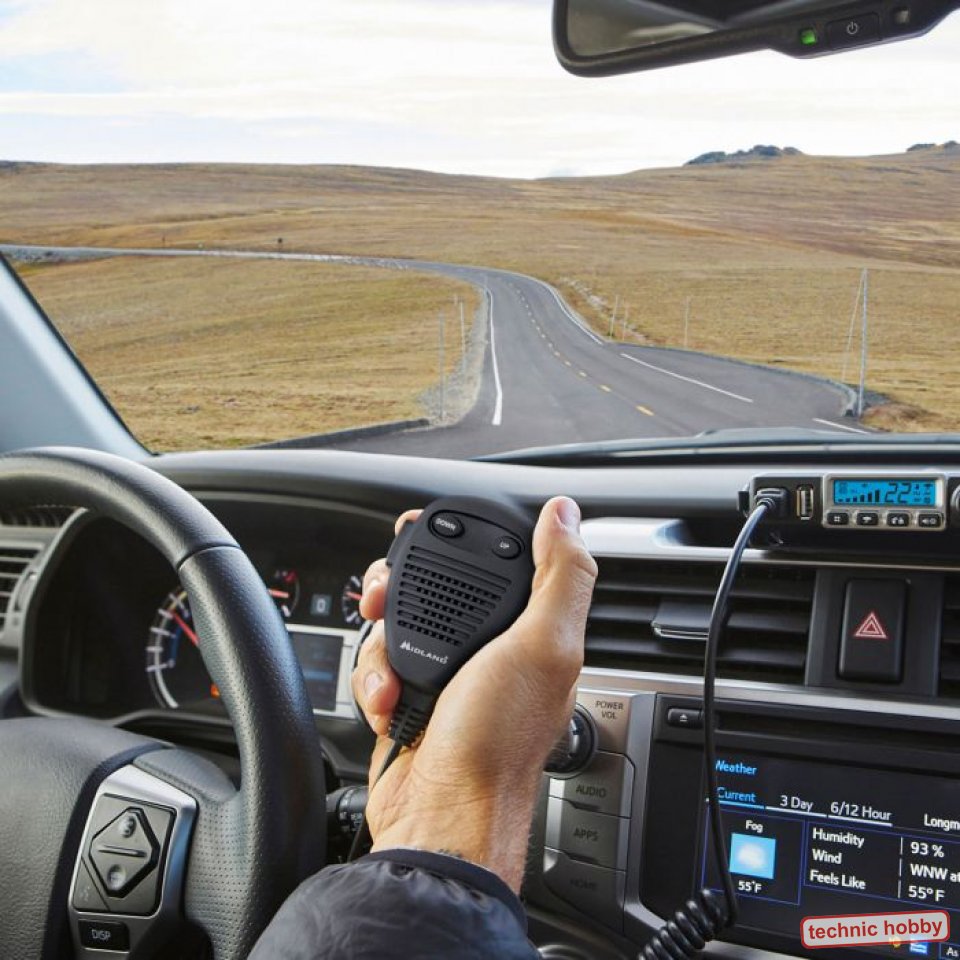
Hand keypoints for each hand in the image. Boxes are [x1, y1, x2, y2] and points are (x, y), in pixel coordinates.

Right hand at [352, 497, 596, 891]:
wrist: (441, 817)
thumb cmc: (496, 742)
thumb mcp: (544, 646)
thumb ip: (561, 575)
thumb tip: (566, 514)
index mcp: (530, 631)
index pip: (498, 561)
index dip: (463, 541)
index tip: (428, 534)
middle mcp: (491, 650)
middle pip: (435, 587)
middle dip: (401, 587)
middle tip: (384, 596)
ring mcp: (448, 675)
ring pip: (399, 621)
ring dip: (383, 639)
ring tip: (390, 667)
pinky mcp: (410, 698)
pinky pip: (378, 663)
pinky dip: (373, 677)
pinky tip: (388, 700)